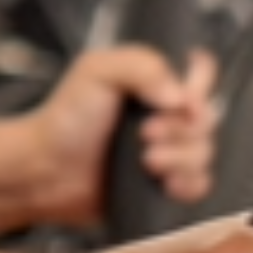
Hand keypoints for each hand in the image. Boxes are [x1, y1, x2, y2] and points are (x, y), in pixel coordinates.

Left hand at [18, 43, 221, 228]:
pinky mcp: (165, 185)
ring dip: (180, 159)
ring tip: (146, 161)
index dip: (199, 89)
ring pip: (204, 153)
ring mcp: (168, 151)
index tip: (180, 102)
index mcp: (155, 83)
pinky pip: (199, 186)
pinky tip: (165, 184)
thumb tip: (179, 95)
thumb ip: (142, 66)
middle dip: (180, 130)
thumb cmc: (64, 119)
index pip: (201, 73)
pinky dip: (188, 185)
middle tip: (144, 134)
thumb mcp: (97, 71)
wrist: (45, 171)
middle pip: (207, 119)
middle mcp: (166, 116)